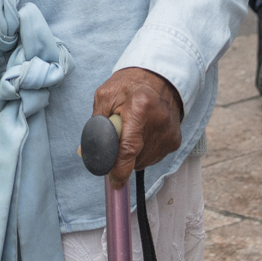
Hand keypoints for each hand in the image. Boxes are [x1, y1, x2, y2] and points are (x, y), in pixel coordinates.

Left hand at [92, 68, 183, 188]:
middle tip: (116, 141)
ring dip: (133, 156)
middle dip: (121, 158)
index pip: (129, 149)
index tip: (113, 183)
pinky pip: (154, 157)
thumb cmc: (129, 86)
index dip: (119, 170)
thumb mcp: (105, 96)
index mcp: (140, 108)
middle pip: (136, 159)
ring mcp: (169, 134)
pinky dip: (144, 152)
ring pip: (144, 161)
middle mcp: (159, 123)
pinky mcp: (175, 140)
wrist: (159, 77)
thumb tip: (86, 152)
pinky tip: (142, 135)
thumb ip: (96, 124)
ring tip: (132, 133)